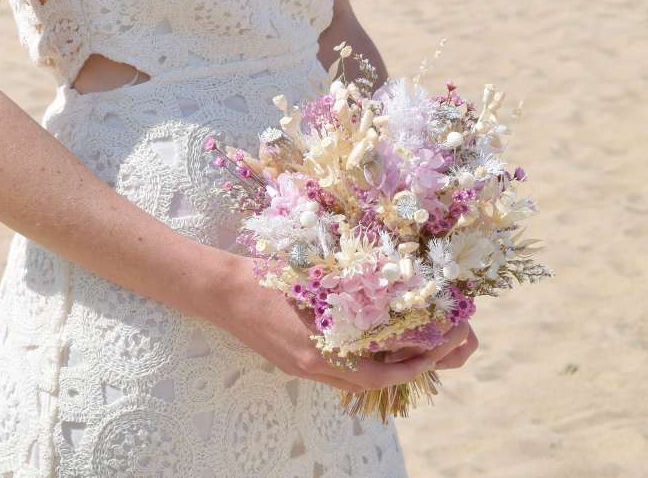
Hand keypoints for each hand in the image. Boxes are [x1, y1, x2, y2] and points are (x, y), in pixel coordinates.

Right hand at [209, 254, 473, 393]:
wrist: (221, 290)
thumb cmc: (264, 276)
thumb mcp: (309, 278)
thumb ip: (344, 292)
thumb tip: (386, 289)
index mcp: (318, 352)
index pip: (378, 374)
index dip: (413, 365)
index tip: (440, 348)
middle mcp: (312, 367)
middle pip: (370, 383)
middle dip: (406, 369)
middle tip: (436, 348)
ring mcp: (301, 367)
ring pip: (354, 380)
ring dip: (384, 367)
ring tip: (410, 346)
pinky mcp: (293, 361)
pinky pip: (336, 371)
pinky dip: (360, 361)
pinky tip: (369, 341)